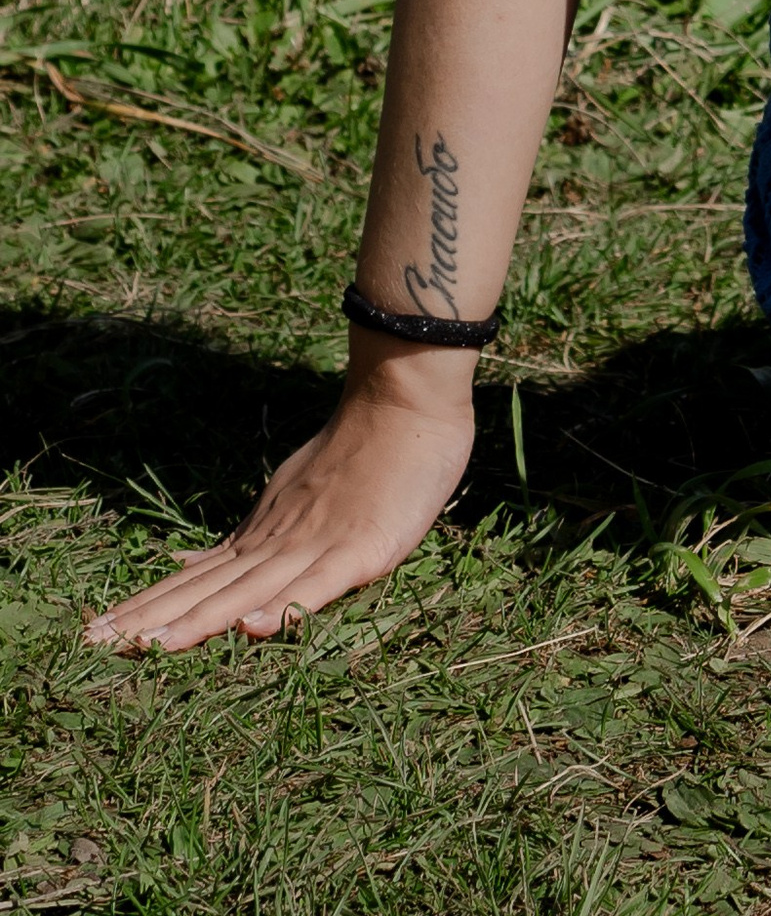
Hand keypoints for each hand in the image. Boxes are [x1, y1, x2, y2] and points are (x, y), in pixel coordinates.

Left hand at [84, 349, 478, 652]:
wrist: (404, 398)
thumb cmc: (357, 449)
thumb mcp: (288, 494)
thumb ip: (246, 539)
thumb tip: (185, 562)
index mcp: (261, 537)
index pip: (192, 582)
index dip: (144, 609)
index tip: (93, 634)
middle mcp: (277, 544)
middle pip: (204, 592)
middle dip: (148, 622)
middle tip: (92, 646)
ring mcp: (317, 546)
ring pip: (248, 592)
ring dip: (198, 621)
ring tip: (150, 648)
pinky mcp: (362, 549)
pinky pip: (319, 584)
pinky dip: (286, 607)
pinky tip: (253, 627)